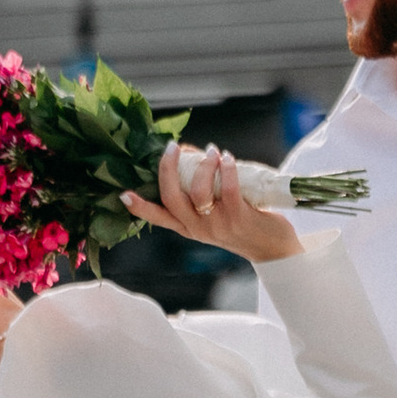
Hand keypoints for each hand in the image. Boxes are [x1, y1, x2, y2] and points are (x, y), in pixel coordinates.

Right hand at [127, 141, 303, 265]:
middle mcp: (198, 229)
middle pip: (172, 198)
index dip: (139, 207)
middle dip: (168, 169)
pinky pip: (227, 190)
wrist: (273, 250)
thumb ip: (199, 194)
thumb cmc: (242, 225)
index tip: (124, 194)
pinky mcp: (239, 219)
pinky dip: (226, 169)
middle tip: (173, 147)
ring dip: (203, 166)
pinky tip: (227, 158)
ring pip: (199, 192)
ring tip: (211, 151)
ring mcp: (218, 226)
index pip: (157, 218)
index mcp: (187, 228)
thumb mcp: (212, 217)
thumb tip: (191, 154)